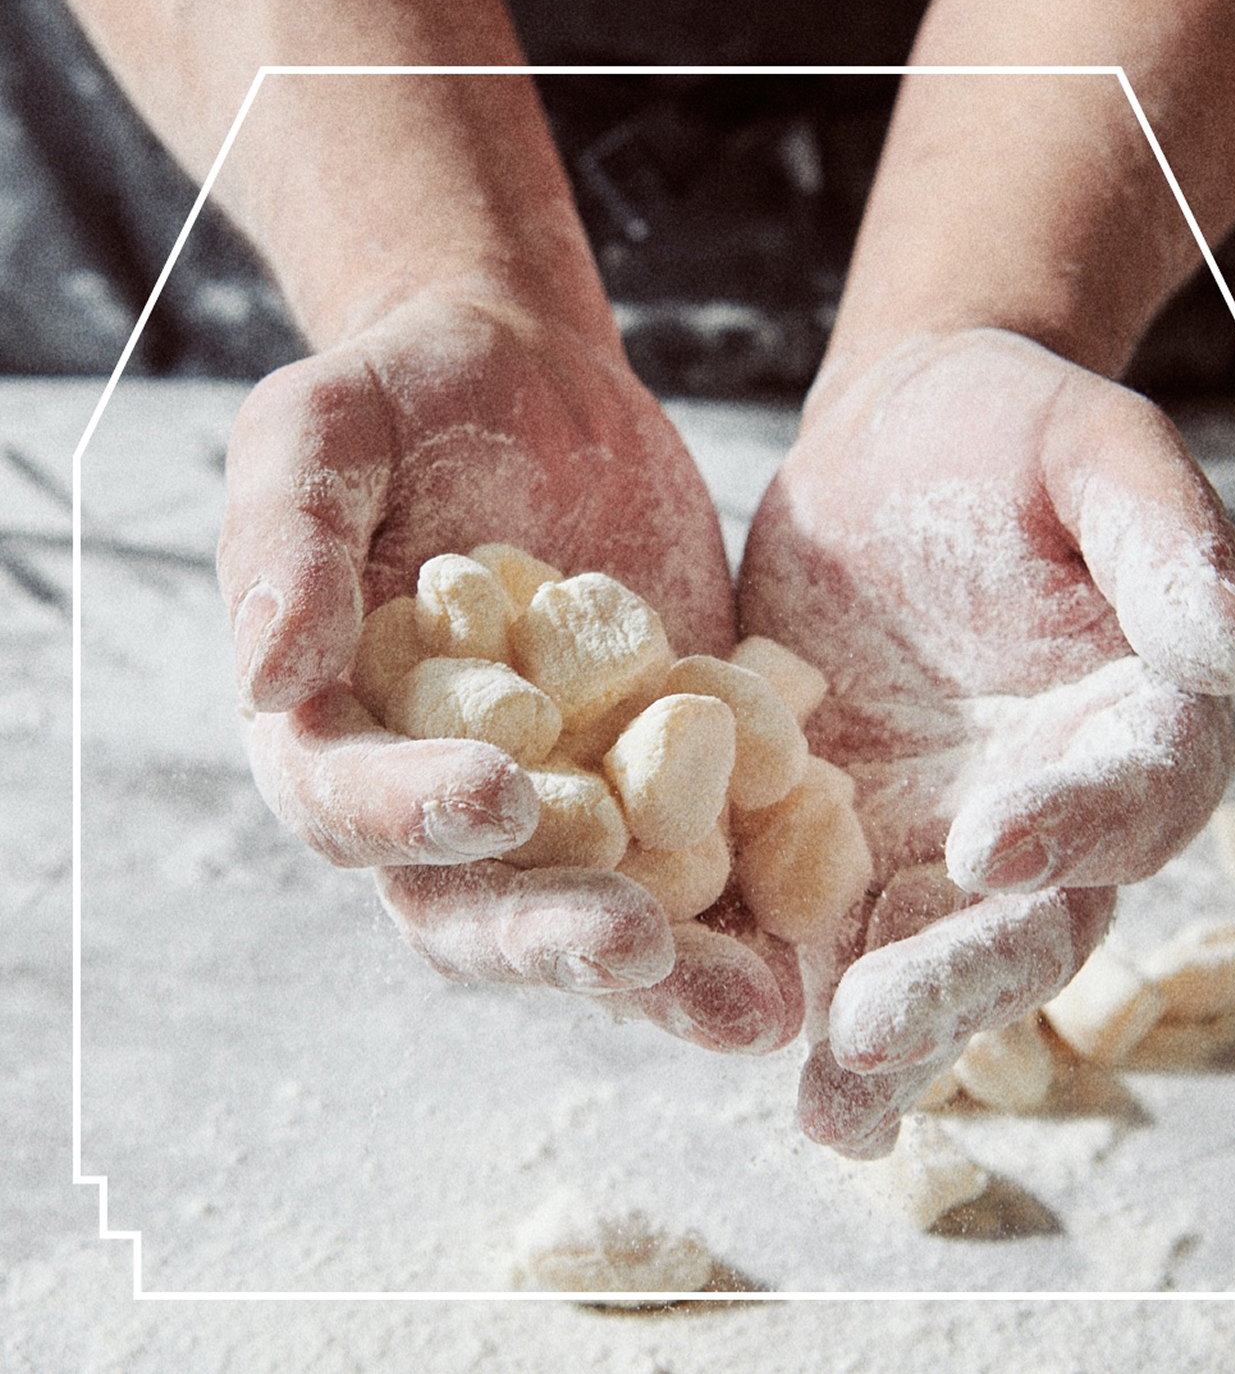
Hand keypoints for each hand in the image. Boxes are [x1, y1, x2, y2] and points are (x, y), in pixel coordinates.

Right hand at [218, 286, 801, 1053]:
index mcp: (341, 730)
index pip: (352, 806)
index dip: (413, 814)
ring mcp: (559, 795)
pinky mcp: (653, 774)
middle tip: (639, 950)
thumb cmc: (407, 395)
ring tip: (752, 1008)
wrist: (531, 381)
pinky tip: (813, 930)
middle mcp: (443, 791)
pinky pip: (695, 857)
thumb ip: (285, 542)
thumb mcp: (322, 431)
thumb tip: (267, 679)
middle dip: (552, 934)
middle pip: (477, 902)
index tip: (505, 792)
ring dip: (667, 973)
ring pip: (596, 911)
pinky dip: (750, 901)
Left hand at [739, 328, 1234, 1154]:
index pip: (1128, 797)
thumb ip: (1163, 542)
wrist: (888, 446)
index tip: (992, 844)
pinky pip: (816, 913)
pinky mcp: (835, 828)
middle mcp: (1040, 807)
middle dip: (954, 981)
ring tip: (830, 1111)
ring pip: (921, 951)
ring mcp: (933, 831)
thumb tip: (1231, 658)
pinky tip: (735, 1025)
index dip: (1075, 826)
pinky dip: (781, 972)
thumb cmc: (1006, 429)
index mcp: (1128, 724)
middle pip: (1025, 921)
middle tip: (872, 1033)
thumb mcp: (1091, 449)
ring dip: (878, 1036)